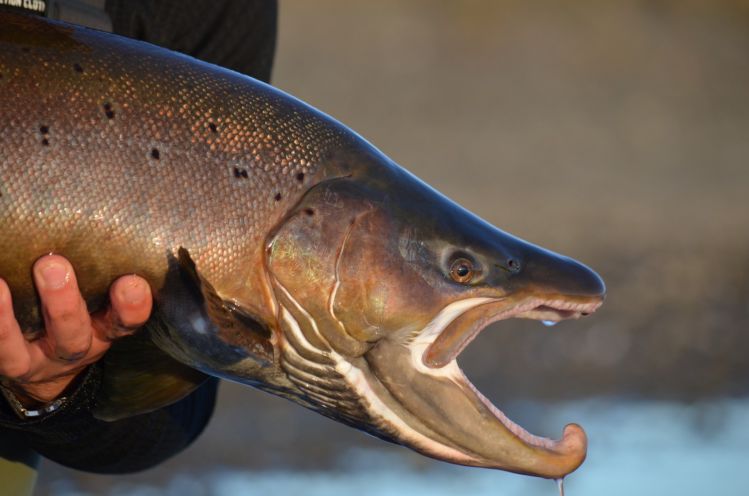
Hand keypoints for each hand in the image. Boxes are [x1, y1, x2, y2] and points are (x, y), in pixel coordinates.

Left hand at [0, 255, 152, 405]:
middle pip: (74, 331)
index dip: (131, 306)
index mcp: (107, 328)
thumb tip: (110, 204)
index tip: (131, 281)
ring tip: (0, 283)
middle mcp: (78, 345)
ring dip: (10, 315)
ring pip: (25, 344)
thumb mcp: (104, 295)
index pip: (127, 320)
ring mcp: (40, 359)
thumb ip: (109, 264)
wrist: (48, 364)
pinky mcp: (11, 362)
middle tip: (53, 264)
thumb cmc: (84, 309)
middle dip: (63, 301)